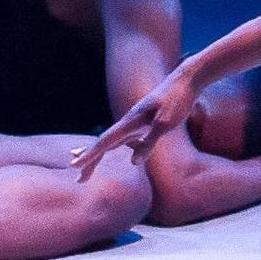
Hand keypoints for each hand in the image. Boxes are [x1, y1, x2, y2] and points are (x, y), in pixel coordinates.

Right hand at [79, 73, 203, 179]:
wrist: (186, 80)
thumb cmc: (178, 100)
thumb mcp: (166, 123)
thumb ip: (149, 142)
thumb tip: (133, 163)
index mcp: (130, 122)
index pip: (105, 142)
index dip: (89, 155)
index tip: (74, 166)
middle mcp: (128, 121)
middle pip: (104, 143)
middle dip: (89, 160)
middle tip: (78, 179)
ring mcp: (134, 121)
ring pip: (110, 140)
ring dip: (96, 152)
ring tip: (79, 161)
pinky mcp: (143, 121)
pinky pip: (122, 137)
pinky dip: (113, 146)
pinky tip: (116, 150)